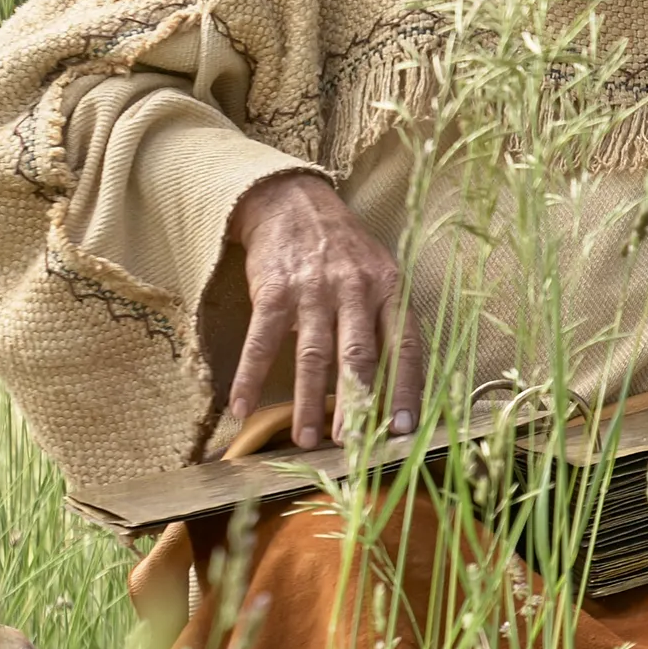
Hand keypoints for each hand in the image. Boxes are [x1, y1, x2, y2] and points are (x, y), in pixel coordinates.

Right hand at [227, 171, 418, 450]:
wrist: (294, 202)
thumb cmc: (344, 252)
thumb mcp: (380, 277)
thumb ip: (388, 324)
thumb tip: (398, 389)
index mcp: (390, 290)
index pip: (406, 346)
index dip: (406, 389)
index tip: (403, 429)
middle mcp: (356, 290)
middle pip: (359, 357)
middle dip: (356, 406)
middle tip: (352, 446)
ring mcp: (314, 290)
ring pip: (314, 355)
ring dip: (308, 402)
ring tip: (305, 440)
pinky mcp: (274, 290)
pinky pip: (262, 341)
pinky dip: (249, 376)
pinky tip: (240, 407)